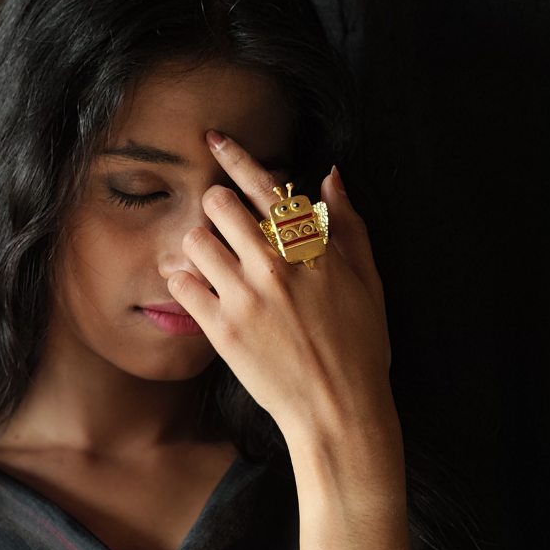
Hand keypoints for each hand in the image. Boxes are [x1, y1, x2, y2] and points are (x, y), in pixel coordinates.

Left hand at [167, 131, 394, 458]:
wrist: (339, 409)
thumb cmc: (360, 347)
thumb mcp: (368, 280)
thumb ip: (347, 225)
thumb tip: (330, 177)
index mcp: (311, 247)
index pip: (265, 185)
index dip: (235, 155)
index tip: (214, 140)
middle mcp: (275, 264)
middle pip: (217, 203)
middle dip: (215, 206)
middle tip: (221, 225)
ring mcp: (245, 296)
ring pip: (194, 239)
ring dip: (198, 243)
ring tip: (210, 261)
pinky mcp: (221, 329)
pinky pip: (181, 284)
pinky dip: (182, 279)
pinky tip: (197, 288)